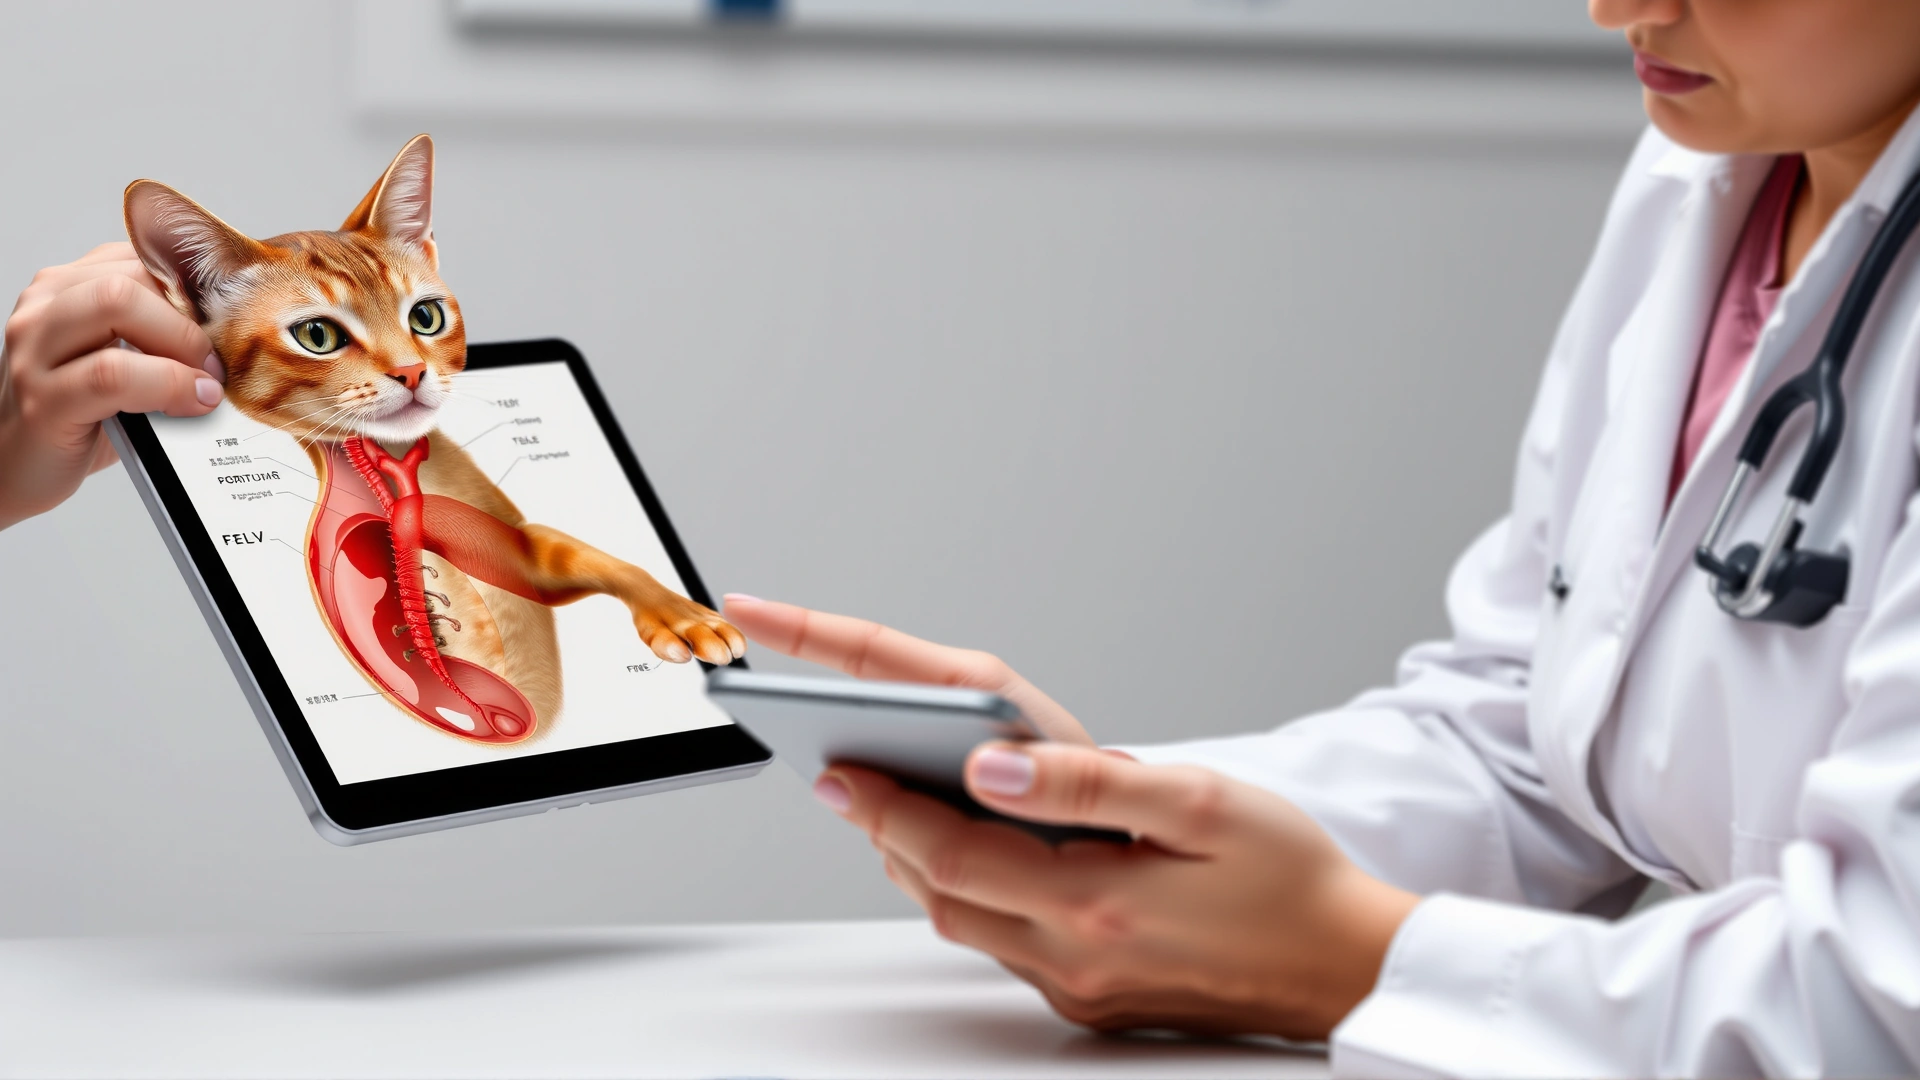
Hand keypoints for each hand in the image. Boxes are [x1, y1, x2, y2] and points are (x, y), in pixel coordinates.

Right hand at [0, 242, 222, 530]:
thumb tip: (239, 325)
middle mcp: (45, 306)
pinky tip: (192, 402)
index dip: (198, 289)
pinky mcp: (41, 397)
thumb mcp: (123, 357)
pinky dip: (168, 385)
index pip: (143, 256)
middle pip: (133, 275)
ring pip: (117, 304)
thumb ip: (159, 330)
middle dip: (192, 317)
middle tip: (220, 361)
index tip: (233, 325)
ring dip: (182, 344)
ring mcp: (34, 349)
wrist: (13, 468)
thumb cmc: (80, 414)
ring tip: (208, 382)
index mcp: (67, 286)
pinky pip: (112, 374)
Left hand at [722, 597, 1416, 1040]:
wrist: (1349, 965)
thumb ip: (1088, 784)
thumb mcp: (1200, 802)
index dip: (883, 807)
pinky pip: (1005, 946)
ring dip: (924, 865)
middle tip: (844, 773)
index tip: (835, 765)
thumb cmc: (1290, 877)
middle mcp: (1075, 960)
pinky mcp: (1094, 1001)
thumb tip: (988, 768)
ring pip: (966, 925)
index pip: (952, 853)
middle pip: (941, 895)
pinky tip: (979, 853)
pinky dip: (974, 896)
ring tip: (895, 801)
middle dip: (884, 833)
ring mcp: (1081, 989)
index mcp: (1095, 906)